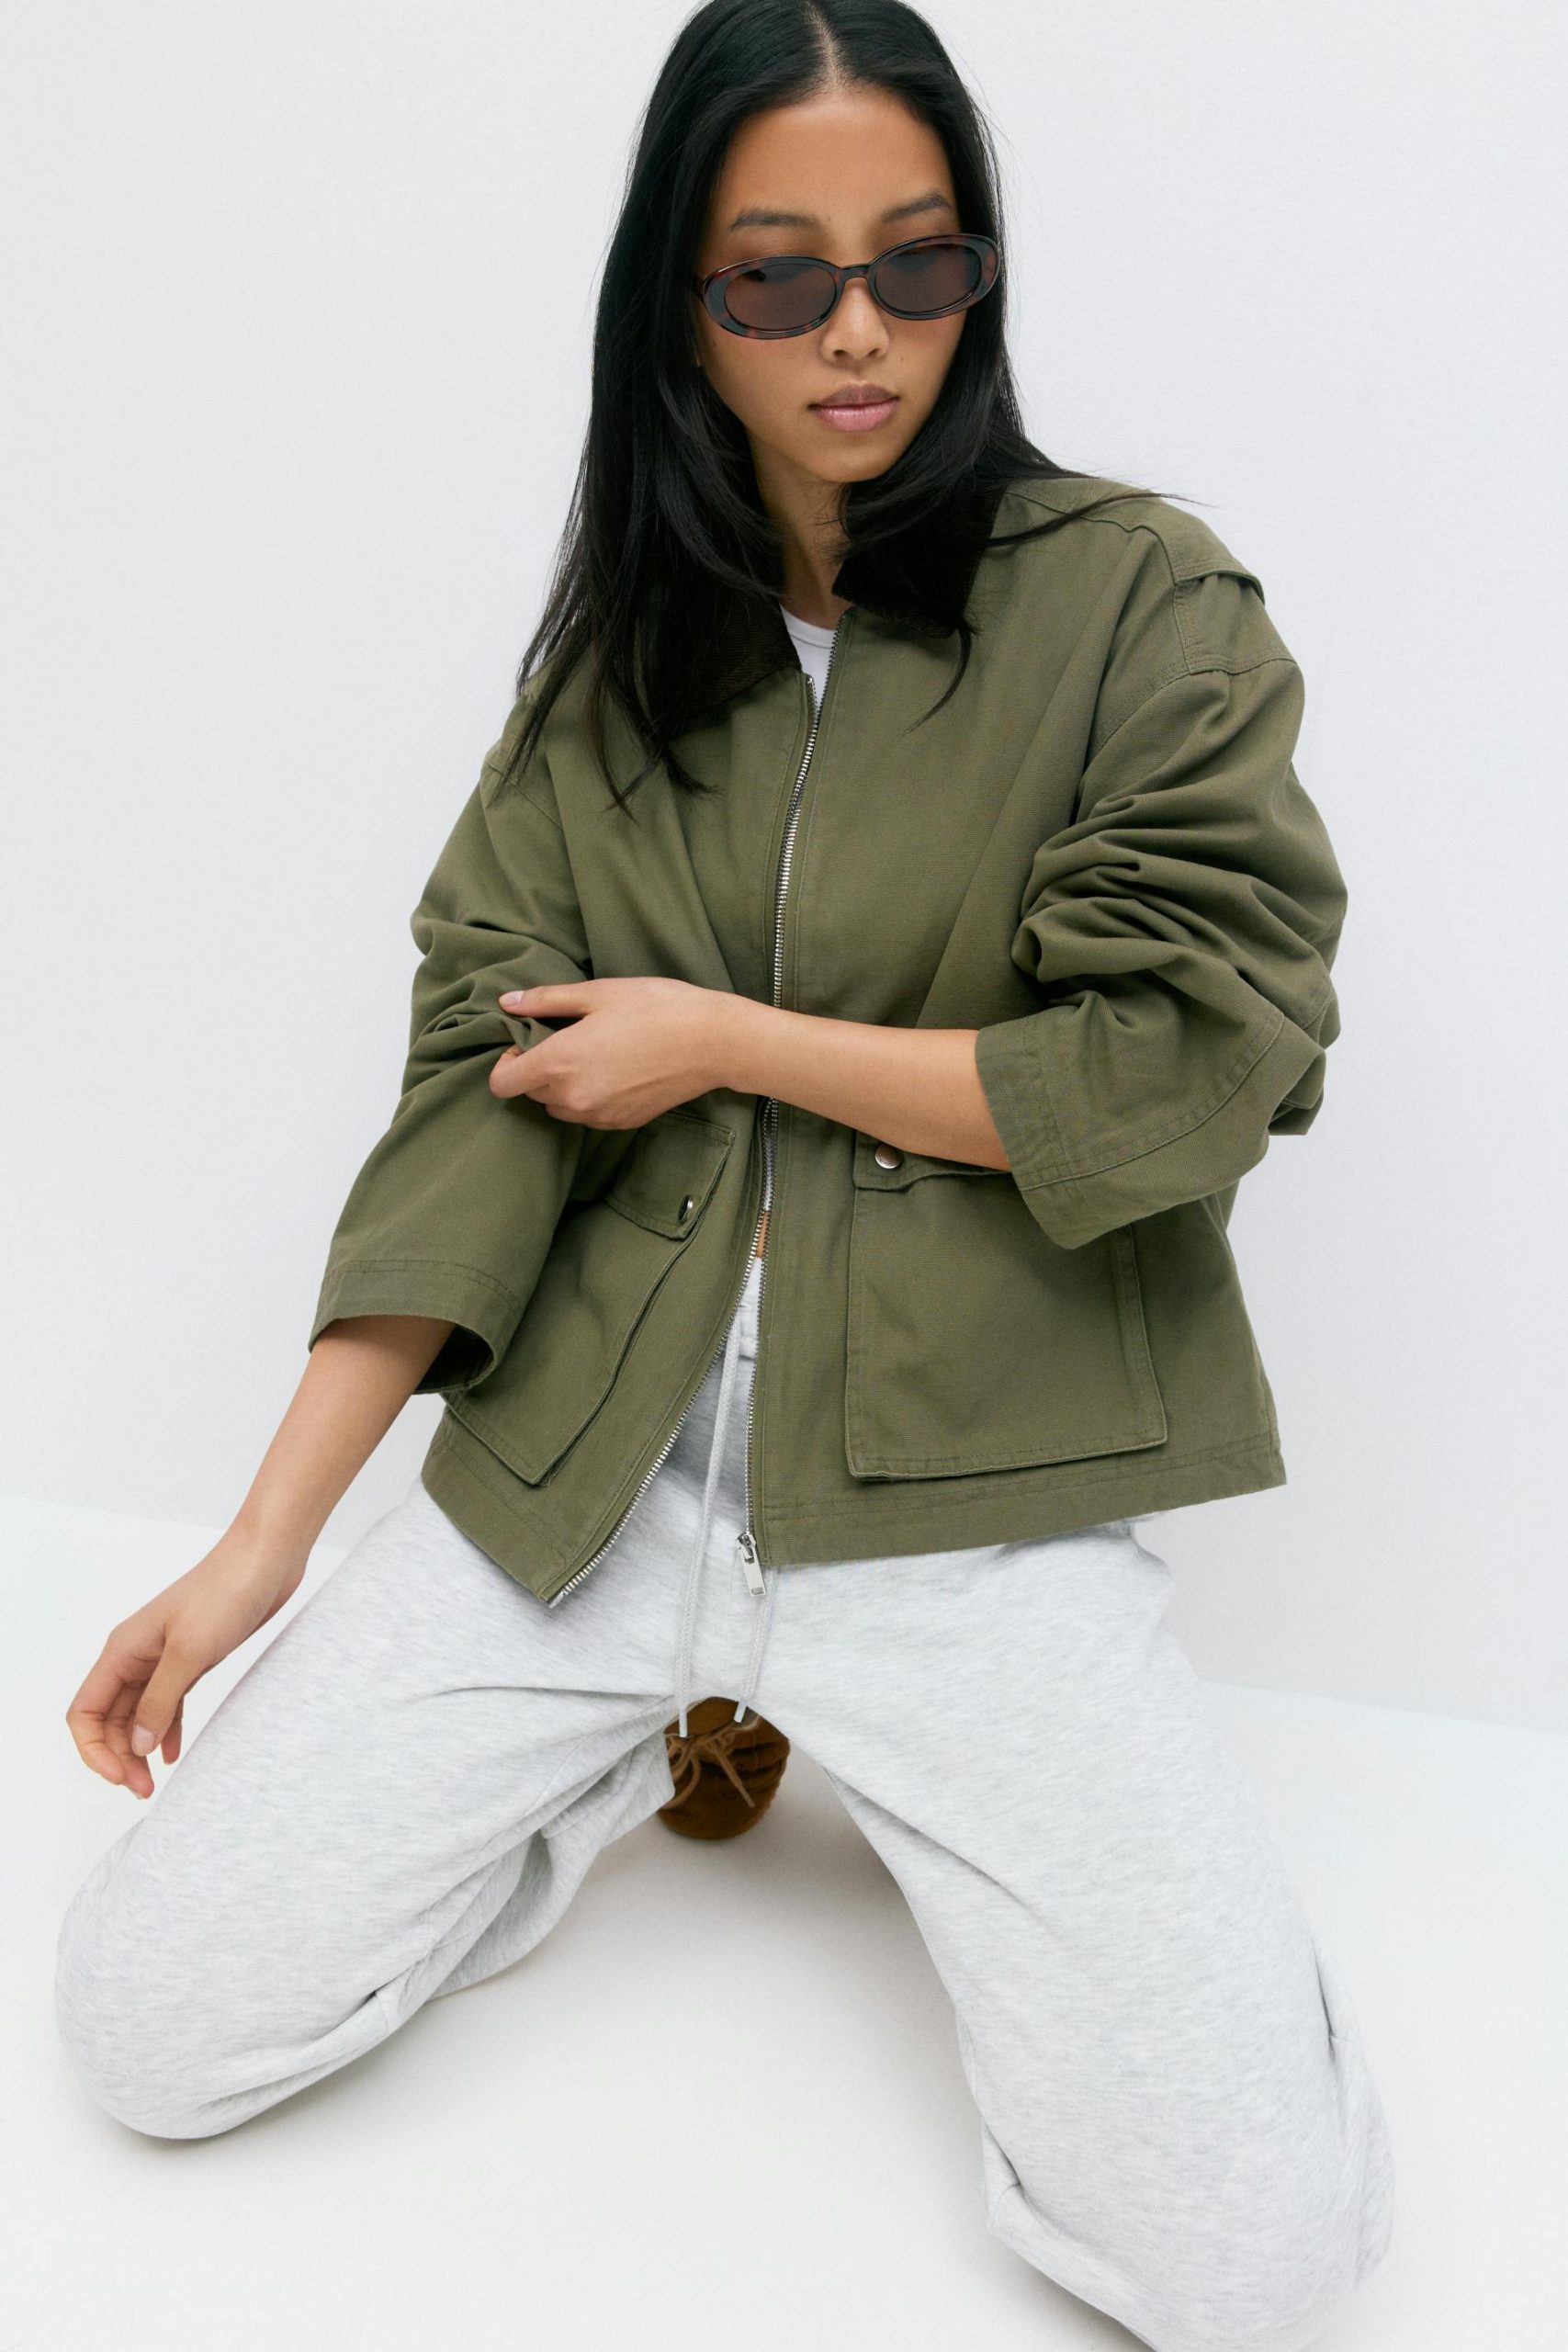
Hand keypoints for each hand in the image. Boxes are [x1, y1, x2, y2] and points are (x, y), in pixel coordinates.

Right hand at [64, 1525, 310, 1798]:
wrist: (267, 1558)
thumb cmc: (226, 1593)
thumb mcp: (190, 1652)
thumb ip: (160, 1701)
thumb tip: (134, 1746)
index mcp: (123, 1650)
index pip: (85, 1711)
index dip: (94, 1750)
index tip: (122, 1777)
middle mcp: (136, 1655)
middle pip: (109, 1719)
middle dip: (118, 1757)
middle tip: (144, 1790)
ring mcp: (163, 1658)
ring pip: (137, 1714)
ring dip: (139, 1749)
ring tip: (154, 1783)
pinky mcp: (192, 1658)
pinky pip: (167, 1703)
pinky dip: (165, 1730)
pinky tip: (172, 1754)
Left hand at [490, 976, 742, 1126]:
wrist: (713, 1042)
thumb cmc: (656, 1008)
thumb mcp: (598, 993)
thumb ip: (546, 1000)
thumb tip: (507, 1002)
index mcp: (558, 1063)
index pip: (502, 1084)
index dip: (507, 1062)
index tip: (528, 1041)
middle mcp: (573, 1098)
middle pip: (529, 1094)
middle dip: (536, 1070)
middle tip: (566, 1040)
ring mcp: (598, 1116)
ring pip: (558, 1108)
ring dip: (561, 1087)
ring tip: (592, 1057)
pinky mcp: (621, 1123)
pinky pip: (587, 1115)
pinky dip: (589, 1098)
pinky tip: (615, 1072)